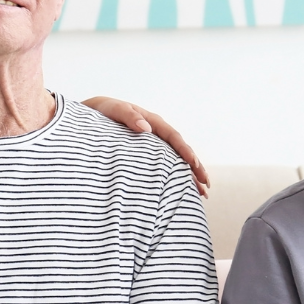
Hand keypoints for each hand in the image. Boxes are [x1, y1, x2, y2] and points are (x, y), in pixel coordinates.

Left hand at [82, 97, 209, 196]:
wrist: (97, 114)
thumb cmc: (106, 111)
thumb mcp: (115, 110)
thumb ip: (129, 117)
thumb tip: (145, 129)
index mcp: (154, 122)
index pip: (174, 138)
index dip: (185, 151)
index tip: (193, 164)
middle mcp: (159, 133)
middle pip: (182, 151)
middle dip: (196, 168)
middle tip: (206, 184)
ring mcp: (156, 144)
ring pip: (177, 160)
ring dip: (191, 175)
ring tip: (202, 193)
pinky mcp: (150, 153)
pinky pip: (167, 165)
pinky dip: (177, 176)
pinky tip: (184, 191)